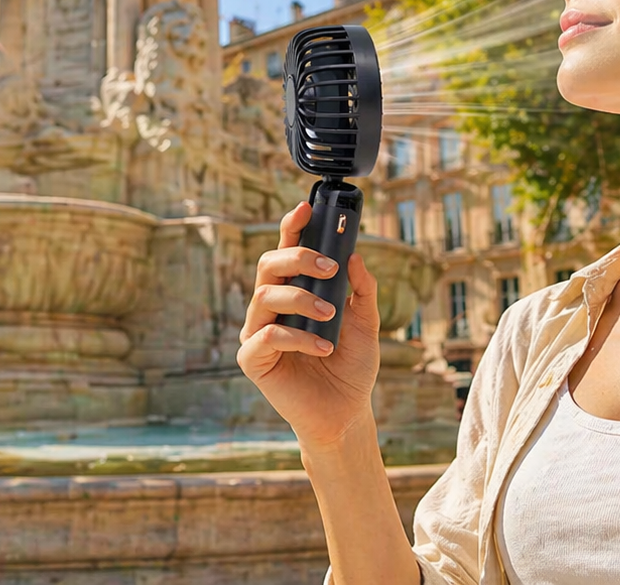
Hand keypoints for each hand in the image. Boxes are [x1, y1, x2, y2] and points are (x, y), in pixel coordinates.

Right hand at [237, 200, 382, 449]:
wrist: (346, 412)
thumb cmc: (350, 366)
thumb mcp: (367, 323)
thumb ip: (363, 290)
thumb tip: (356, 257)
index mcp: (293, 292)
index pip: (285, 252)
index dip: (291, 227)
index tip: (306, 208)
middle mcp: (270, 307)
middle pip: (267, 265)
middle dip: (297, 258)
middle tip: (328, 267)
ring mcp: (257, 332)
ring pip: (264, 296)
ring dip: (301, 300)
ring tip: (330, 316)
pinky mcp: (253, 360)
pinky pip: (266, 336)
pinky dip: (297, 337)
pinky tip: (322, 348)